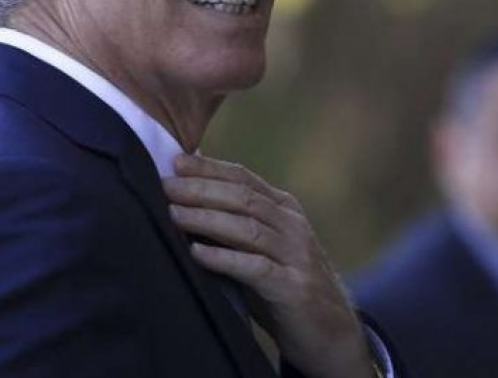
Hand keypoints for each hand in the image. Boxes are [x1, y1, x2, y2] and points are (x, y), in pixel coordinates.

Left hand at [162, 154, 376, 377]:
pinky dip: (225, 259)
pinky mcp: (294, 288)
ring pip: (249, 228)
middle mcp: (293, 227)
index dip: (210, 168)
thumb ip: (234, 227)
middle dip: (202, 189)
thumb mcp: (262, 250)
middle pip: (243, 198)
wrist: (332, 335)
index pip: (244, 179)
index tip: (175, 161)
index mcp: (285, 211)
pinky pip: (256, 268)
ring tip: (173, 214)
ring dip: (207, 219)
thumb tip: (184, 203)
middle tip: (165, 186)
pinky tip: (198, 254)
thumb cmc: (284, 289)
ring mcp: (296, 257)